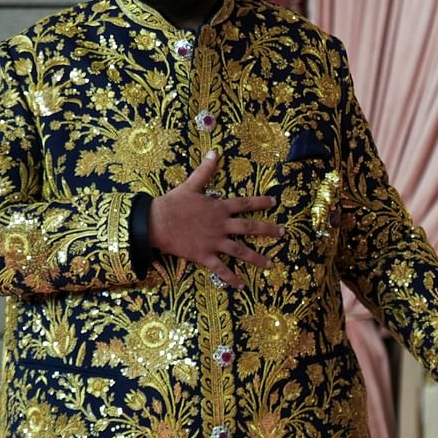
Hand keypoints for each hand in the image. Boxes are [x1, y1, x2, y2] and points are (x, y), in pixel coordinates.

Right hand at [149, 151, 282, 286]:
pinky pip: (220, 269)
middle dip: (268, 230)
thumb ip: (205, 170)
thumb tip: (214, 151)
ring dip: (256, 258)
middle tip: (282, 233)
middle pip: (250, 228)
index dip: (261, 202)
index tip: (274, 201)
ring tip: (270, 265)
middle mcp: (221, 225)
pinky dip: (231, 278)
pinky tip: (241, 286)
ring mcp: (214, 241)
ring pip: (240, 251)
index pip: (245, 204)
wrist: (155, 223)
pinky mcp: (204, 255)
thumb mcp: (190, 185)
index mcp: (219, 208)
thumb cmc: (172, 203)